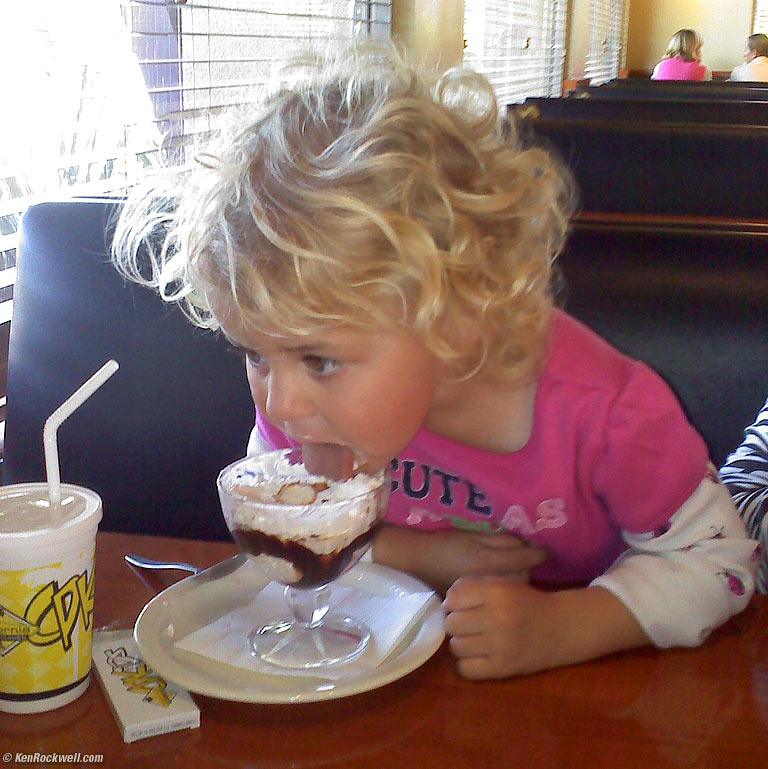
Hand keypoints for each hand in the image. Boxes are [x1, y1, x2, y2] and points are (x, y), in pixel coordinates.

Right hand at [372, 526, 546, 593]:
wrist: (418, 562)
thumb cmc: (445, 544)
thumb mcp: (473, 535)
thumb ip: (500, 539)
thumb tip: (524, 543)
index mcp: (490, 562)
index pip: (525, 560)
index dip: (538, 554)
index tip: (546, 552)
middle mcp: (491, 582)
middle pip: (523, 578)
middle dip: (527, 568)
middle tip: (525, 558)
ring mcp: (484, 596)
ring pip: (513, 590)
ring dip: (517, 580)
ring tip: (512, 571)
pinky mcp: (477, 603)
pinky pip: (500, 598)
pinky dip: (504, 590)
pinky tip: (499, 583)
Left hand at [443, 576, 559, 678]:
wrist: (562, 627)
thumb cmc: (526, 602)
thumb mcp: (503, 583)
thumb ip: (472, 586)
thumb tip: (446, 603)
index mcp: (497, 592)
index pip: (454, 597)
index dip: (454, 601)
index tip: (462, 605)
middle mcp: (498, 618)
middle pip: (452, 623)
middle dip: (456, 622)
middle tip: (468, 623)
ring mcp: (500, 646)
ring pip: (456, 647)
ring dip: (461, 642)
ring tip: (475, 639)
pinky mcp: (503, 668)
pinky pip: (465, 669)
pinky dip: (467, 663)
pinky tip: (478, 655)